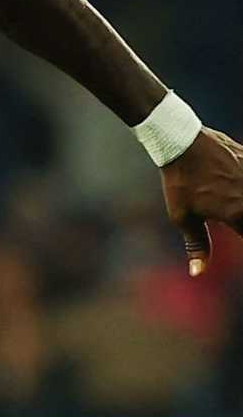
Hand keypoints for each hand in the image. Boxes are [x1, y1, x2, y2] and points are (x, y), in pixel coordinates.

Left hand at [159, 128, 242, 275]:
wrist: (181, 143)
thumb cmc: (180, 182)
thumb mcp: (183, 217)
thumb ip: (197, 245)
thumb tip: (197, 273)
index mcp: (238, 215)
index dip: (239, 235)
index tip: (233, 230)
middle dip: (239, 220)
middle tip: (229, 216)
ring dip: (240, 202)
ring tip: (227, 201)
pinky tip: (236, 186)